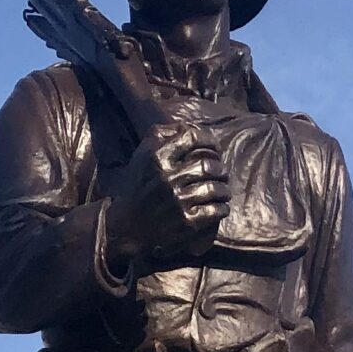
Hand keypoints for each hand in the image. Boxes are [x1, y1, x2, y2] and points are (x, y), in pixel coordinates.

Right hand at [105, 127, 227, 264]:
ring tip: (224, 191)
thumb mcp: (142, 155)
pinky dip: (222, 208)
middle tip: (222, 173)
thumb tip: (186, 126)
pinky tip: (221, 207)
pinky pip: (214, 210)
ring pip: (215, 188)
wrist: (128, 226)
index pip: (192, 138)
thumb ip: (161, 135)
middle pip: (208, 165)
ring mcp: (178, 201)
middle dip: (220, 168)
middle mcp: (167, 178)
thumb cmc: (139, 187)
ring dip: (224, 189)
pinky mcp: (186, 222)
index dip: (209, 140)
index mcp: (157, 157)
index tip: (215, 147)